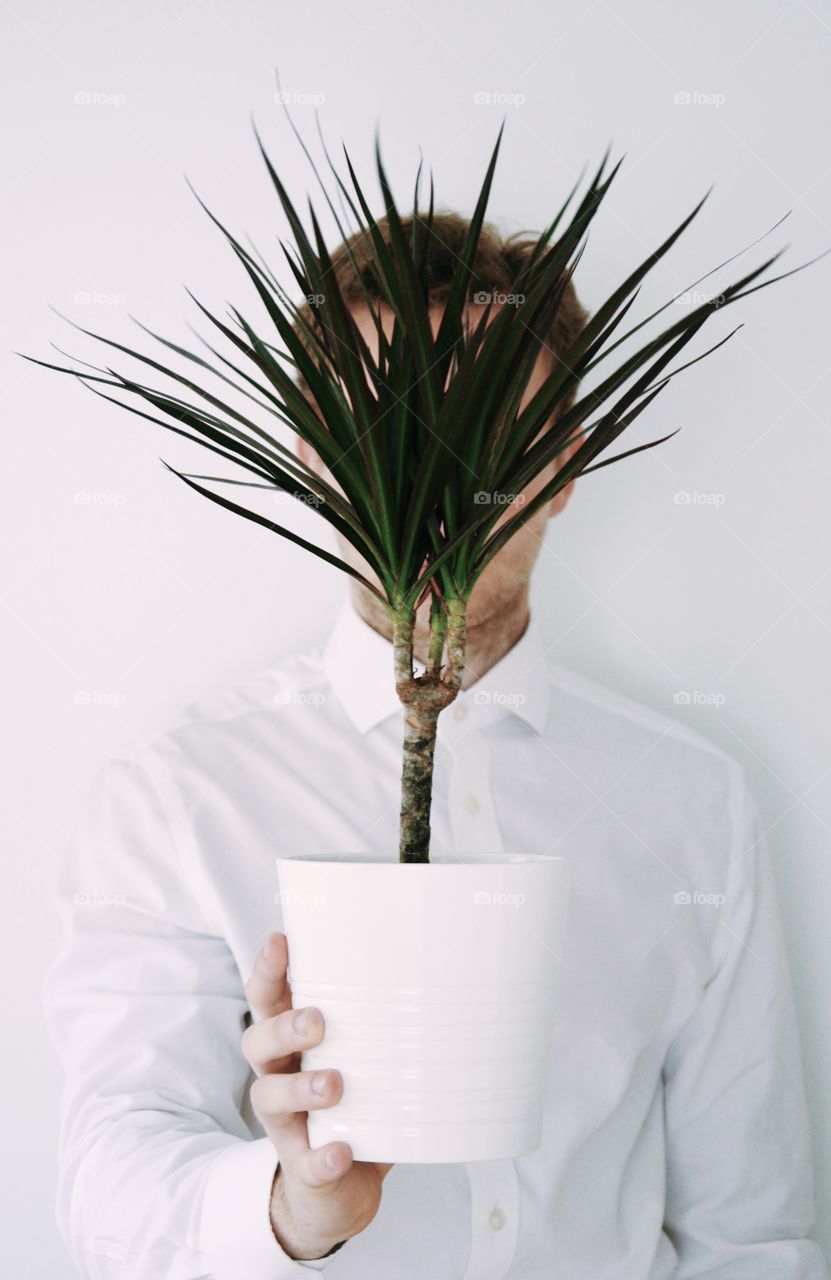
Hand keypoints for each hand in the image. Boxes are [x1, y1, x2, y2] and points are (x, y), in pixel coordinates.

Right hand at [243, 932, 393, 1260]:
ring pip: (270, 1097)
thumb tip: (445, 972)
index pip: (268, 998)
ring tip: (334, 1084)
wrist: (338, 1189)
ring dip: (300, 1088)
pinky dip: (323, 1157)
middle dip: (284, 1027)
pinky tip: (341, 1150)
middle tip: (317, 1021)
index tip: (280, 941)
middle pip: (259, 1041)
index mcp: (291, 1043)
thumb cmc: (355, 1104)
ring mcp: (286, 1123)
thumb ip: (383, 1022)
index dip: (268, 970)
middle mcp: (278, 1075)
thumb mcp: (363, 1055)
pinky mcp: (303, 1166)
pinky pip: (306, 1162)